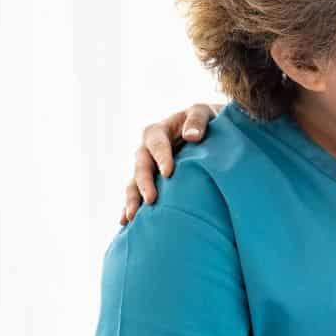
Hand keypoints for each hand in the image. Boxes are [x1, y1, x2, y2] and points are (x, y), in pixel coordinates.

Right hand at [120, 103, 219, 223]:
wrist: (209, 133)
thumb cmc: (207, 121)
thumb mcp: (203, 112)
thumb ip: (197, 120)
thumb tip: (191, 136)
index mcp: (159, 131)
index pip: (156, 143)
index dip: (161, 157)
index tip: (169, 173)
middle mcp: (147, 150)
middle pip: (141, 166)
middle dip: (144, 183)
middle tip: (151, 200)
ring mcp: (147, 168)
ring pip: (134, 183)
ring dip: (132, 199)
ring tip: (132, 217)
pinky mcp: (150, 183)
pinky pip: (137, 196)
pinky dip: (130, 208)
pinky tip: (126, 223)